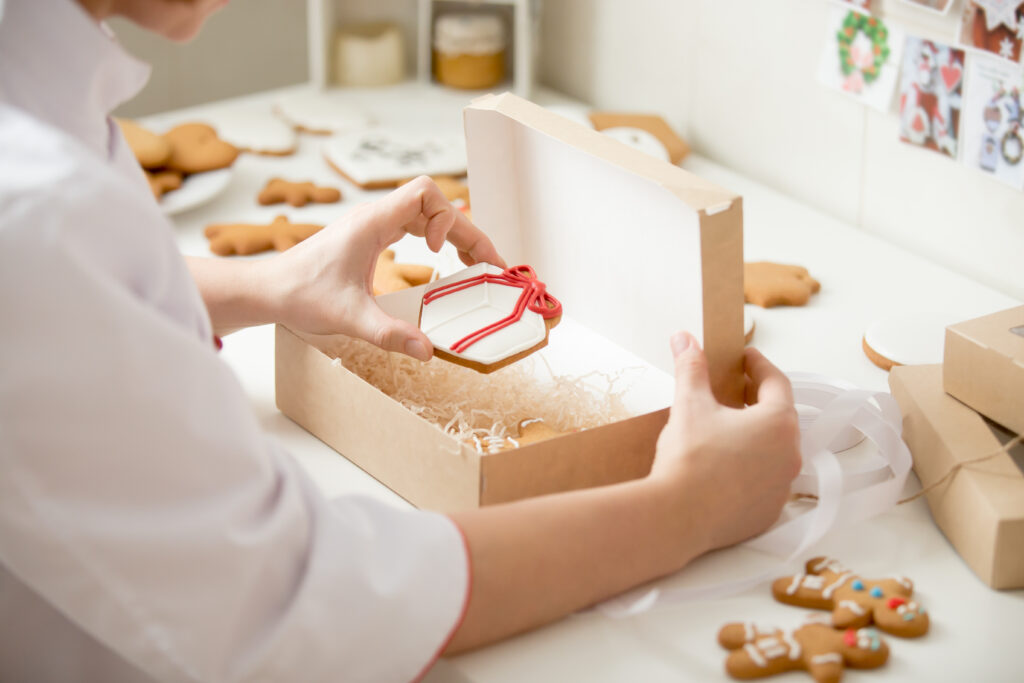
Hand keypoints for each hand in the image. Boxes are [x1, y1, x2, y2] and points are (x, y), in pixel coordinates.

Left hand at [265, 176, 505, 359]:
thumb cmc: (300, 295)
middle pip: (435, 205)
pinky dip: (435, 238)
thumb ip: (389, 334)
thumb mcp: (349, 318)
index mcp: (372, 222)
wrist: (268, 290)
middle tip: (490, 264)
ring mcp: (373, 225)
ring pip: (427, 213)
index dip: (445, 218)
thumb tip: (427, 350)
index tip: (438, 252)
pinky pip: (413, 225)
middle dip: (466, 231)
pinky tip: (443, 260)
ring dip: (453, 234)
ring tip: (476, 263)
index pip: (425, 192)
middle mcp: (375, 217)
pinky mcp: (369, 237)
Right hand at [650, 332, 800, 552]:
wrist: (678, 516)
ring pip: (773, 451)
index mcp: (778, 422)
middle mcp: (790, 454)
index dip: (757, 365)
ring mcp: (782, 487)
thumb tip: (685, 338)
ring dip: (755, 437)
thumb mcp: (689, 404)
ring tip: (726, 430)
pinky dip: (750, 470)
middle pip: (778, 417)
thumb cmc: (689, 457)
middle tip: (732, 390)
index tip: (743, 357)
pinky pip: (765, 482)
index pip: (776, 382)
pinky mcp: (768, 513)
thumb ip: (691, 368)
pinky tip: (725, 467)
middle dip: (756, 400)